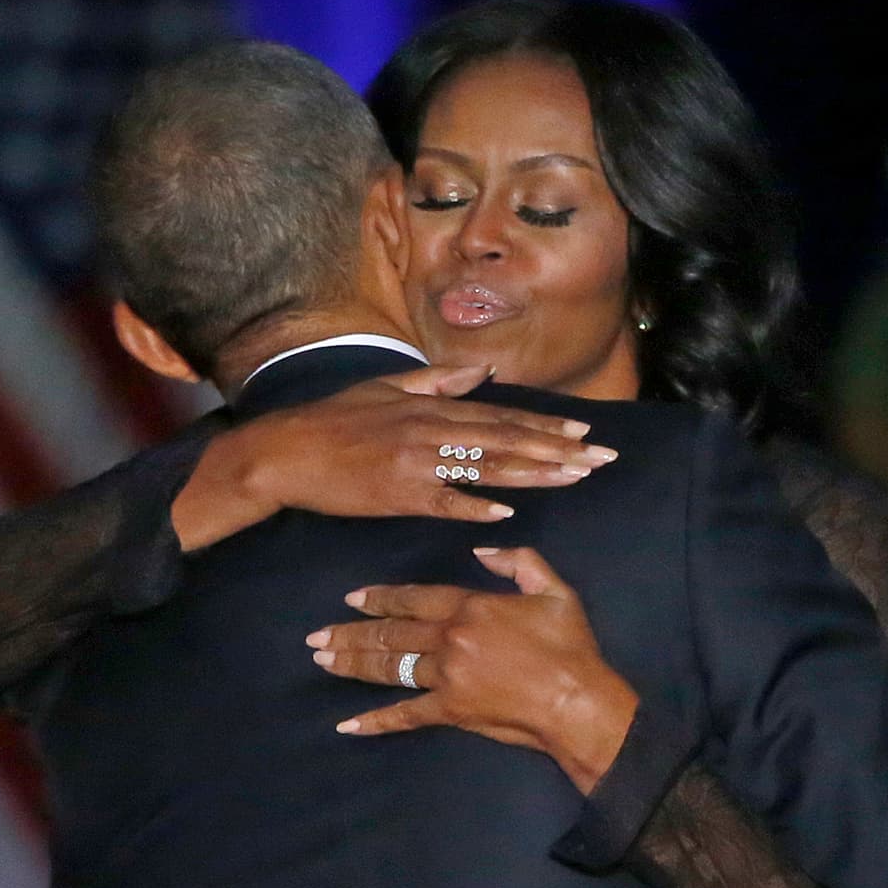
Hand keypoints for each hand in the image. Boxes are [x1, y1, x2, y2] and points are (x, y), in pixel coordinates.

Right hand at [171, 364, 615, 550]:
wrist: (286, 452)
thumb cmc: (334, 422)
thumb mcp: (387, 389)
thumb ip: (437, 382)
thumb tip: (480, 374)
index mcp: (431, 408)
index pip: (501, 417)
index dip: (545, 426)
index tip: (583, 431)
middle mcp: (430, 431)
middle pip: (506, 440)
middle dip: (558, 449)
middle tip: (600, 457)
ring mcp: (415, 463)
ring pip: (486, 467)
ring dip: (534, 473)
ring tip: (575, 477)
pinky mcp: (397, 495)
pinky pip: (443, 502)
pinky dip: (475, 507)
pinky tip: (508, 512)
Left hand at [306, 546, 638, 793]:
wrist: (577, 701)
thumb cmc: (569, 647)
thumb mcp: (554, 590)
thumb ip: (519, 562)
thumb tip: (482, 551)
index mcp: (469, 607)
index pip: (413, 598)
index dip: (380, 598)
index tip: (352, 598)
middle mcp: (449, 639)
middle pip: (390, 633)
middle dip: (350, 633)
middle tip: (317, 636)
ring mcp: (446, 677)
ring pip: (390, 667)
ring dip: (353, 664)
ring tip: (323, 661)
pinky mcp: (450, 711)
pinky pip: (406, 715)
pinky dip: (375, 721)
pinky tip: (348, 725)